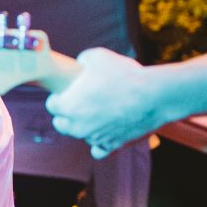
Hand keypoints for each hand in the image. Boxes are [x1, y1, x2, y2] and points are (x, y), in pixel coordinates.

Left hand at [44, 47, 162, 157]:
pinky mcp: (113, 145)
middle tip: (79, 102)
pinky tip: (104, 131)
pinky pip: (98, 150)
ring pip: (81, 135)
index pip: (52, 105)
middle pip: (61, 124)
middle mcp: (78, 126)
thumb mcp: (97, 56)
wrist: (153, 95)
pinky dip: (99, 143)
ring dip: (85, 126)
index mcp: (68, 106)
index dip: (59, 96)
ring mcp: (95, 138)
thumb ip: (82, 61)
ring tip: (98, 111)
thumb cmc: (124, 74)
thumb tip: (81, 65)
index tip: (67, 91)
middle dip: (66, 114)